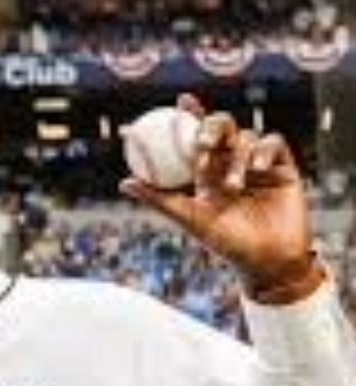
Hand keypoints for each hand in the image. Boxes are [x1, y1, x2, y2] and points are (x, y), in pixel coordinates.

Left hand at [121, 94, 324, 304]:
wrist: (266, 261)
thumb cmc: (226, 243)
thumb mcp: (191, 219)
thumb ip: (160, 199)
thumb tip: (124, 183)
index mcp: (206, 170)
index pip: (196, 136)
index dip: (190, 115)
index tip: (181, 102)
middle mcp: (230, 162)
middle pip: (223, 128)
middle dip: (213, 127)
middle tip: (203, 142)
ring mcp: (258, 163)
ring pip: (246, 138)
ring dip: (237, 158)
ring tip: (233, 187)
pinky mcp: (283, 167)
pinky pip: (274, 144)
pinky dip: (264, 150)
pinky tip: (258, 167)